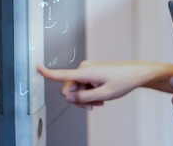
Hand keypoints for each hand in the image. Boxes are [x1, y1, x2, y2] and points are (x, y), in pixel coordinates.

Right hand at [37, 61, 151, 109]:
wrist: (136, 74)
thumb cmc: (123, 81)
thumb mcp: (104, 94)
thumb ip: (83, 98)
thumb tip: (68, 98)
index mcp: (86, 72)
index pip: (62, 73)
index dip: (48, 72)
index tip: (36, 67)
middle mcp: (84, 69)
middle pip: (69, 89)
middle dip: (78, 100)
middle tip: (94, 105)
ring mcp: (87, 71)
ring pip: (76, 90)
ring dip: (86, 98)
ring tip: (101, 101)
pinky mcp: (91, 73)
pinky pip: (83, 87)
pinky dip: (90, 94)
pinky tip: (101, 97)